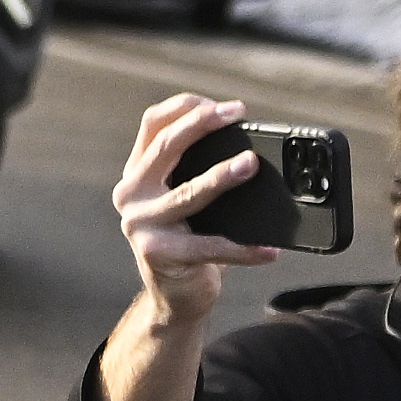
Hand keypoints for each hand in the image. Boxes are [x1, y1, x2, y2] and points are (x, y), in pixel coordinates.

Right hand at [113, 89, 273, 317]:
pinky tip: (268, 250)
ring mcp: (141, 226)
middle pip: (164, 147)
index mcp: (139, 174)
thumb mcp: (188, 196)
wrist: (176, 294)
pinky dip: (243, 249)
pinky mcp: (159, 255)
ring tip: (250, 165)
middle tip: (236, 113)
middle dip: (201, 124)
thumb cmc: (192, 237)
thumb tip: (255, 147)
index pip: (153, 124)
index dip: (186, 107)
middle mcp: (131, 195)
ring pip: (187, 192)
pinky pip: (210, 246)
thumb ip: (199, 168)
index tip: (224, 107)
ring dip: (221, 176)